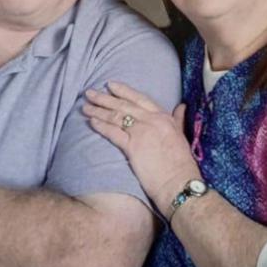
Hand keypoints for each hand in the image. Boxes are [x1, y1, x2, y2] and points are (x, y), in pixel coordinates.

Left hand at [83, 81, 200, 216]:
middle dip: (104, 98)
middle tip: (90, 93)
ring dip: (98, 111)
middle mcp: (151, 120)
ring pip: (115, 117)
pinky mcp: (132, 147)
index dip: (123, 91)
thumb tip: (181, 106)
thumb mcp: (181, 135)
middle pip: (123, 105)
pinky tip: (91, 122)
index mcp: (163, 117)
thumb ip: (178, 119)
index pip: (139, 99)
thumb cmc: (181, 163)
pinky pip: (113, 133)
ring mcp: (141, 132)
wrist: (179, 182)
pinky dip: (101, 126)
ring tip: (85, 107)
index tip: (110, 84)